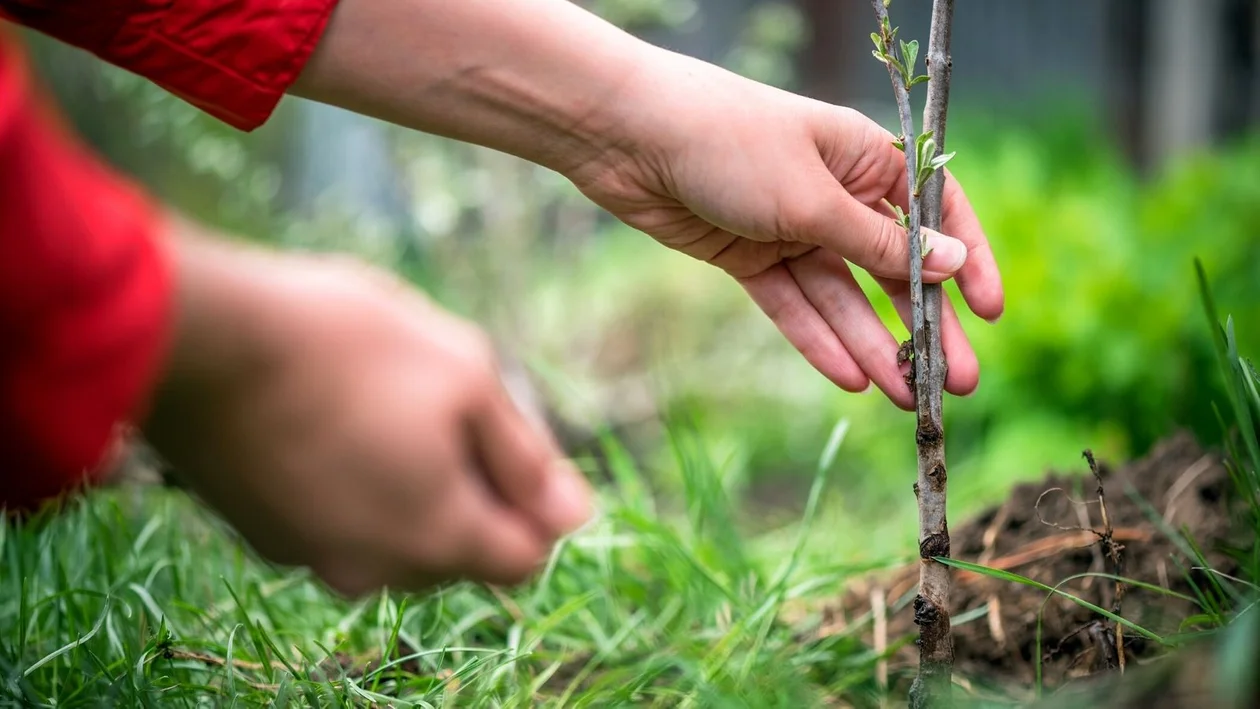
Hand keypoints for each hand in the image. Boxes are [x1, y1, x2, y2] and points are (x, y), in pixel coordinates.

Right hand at [143, 229, 591, 596]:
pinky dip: (352, 484)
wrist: (197, 337)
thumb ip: (527, 457)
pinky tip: (331, 418)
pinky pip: (337, 521)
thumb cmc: (347, 345)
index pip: (525, 559)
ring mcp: (310, 556)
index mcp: (439, 539)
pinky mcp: (261, 532)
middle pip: (460, 551)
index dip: (535, 502)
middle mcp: (375, 570)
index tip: (509, 440)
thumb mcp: (467, 376)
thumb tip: (577, 515)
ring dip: (411, 484)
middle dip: (473, 490)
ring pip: (395, 536)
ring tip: (382, 403)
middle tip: (445, 405)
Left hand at [289, 0, 1001, 409]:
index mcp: (864, 158)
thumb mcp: (813, 196)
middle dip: (924, 326)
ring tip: (905, 399)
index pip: (935, 214)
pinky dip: (817, 340)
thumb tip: (950, 262)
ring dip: (873, 346)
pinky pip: (792, 306)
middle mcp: (833, 194)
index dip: (966, 263)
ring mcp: (789, 228)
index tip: (992, 313)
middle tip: (954, 384)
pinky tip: (851, 380)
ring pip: (842, 297)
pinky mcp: (747, 257)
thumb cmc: (729, 142)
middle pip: (891, 269)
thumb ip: (878, 240)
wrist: (627, 138)